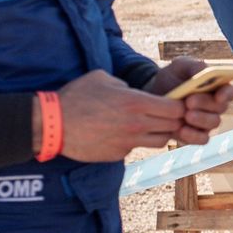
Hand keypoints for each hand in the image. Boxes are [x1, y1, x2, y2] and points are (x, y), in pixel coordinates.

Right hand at [44, 70, 188, 162]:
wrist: (52, 124)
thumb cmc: (77, 96)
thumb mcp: (104, 78)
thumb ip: (127, 86)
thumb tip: (135, 92)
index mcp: (136, 103)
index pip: (176, 109)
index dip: (180, 106)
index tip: (176, 102)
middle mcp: (136, 125)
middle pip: (173, 126)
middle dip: (174, 120)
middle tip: (167, 114)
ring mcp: (128, 142)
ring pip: (160, 141)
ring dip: (159, 133)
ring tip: (147, 124)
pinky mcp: (117, 154)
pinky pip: (136, 147)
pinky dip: (135, 141)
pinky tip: (121, 133)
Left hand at [145, 57, 232, 144]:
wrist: (152, 94)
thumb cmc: (171, 77)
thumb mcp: (180, 66)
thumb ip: (194, 65)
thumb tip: (205, 71)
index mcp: (217, 87)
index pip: (230, 91)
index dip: (227, 94)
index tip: (218, 95)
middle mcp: (215, 105)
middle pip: (221, 108)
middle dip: (206, 105)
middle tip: (189, 102)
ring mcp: (206, 121)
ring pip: (214, 123)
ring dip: (201, 120)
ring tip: (185, 115)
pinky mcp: (195, 134)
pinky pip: (202, 139)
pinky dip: (193, 136)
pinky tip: (181, 130)